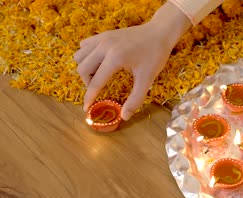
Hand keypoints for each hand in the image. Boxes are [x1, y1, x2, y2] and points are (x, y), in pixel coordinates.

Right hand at [74, 2, 190, 119]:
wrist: (159, 32)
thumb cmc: (155, 55)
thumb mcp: (147, 79)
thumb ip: (136, 99)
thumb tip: (124, 117)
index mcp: (115, 58)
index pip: (96, 82)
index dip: (89, 98)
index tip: (86, 109)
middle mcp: (104, 46)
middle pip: (82, 68)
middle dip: (87, 82)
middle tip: (99, 89)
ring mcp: (102, 38)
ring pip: (80, 56)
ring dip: (85, 68)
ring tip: (99, 75)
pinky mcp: (103, 34)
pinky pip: (84, 46)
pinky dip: (86, 56)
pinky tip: (99, 62)